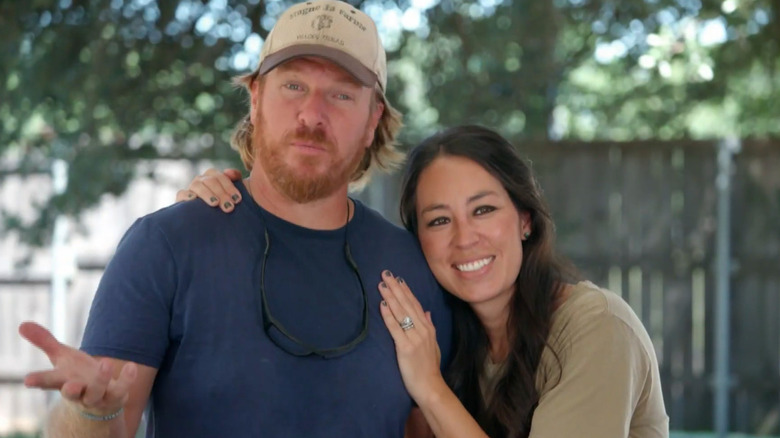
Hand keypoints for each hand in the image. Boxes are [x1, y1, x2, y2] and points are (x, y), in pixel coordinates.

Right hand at [19, 322, 136, 416]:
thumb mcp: (62, 357)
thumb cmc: (76, 376)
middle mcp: (79, 392)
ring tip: (105, 362)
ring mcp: (97, 397)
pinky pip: (121, 390)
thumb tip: (22, 324)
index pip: (48, 382)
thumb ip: (45, 342)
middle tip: (70, 386)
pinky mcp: (115, 397)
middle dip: (71, 391)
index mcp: (62, 381)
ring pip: (97, 393)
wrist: (98, 402)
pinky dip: (126, 379)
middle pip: (72, 394)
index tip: (28, 380)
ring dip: (100, 380)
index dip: (39, 381)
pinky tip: (131, 366)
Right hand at [175, 168, 242, 212]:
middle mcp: (201, 180)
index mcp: (213, 176)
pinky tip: (193, 200)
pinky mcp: (181, 199)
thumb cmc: (227, 205)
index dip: (230, 187)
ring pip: (197, 185)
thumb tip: (229, 172)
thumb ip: (237, 179)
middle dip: (221, 193)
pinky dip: (187, 195)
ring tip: (215, 203)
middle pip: (210, 180)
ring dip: (207, 194)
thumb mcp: (234, 194)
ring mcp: (191, 188)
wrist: (212, 222)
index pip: (221, 176)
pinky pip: (181, 193)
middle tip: (230, 207)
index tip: (238, 200)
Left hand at [378, 271, 443, 403]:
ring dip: (390, 297)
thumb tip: (426, 311)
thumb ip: (429, 326)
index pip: (415, 304)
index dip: (406, 290)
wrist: (430, 386)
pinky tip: (381, 305)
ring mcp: (414, 338)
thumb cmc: (430, 368)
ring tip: (382, 285)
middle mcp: (422, 329)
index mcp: (428, 328)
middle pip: (407, 304)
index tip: (398, 278)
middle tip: (386, 274)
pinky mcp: (405, 348)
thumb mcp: (433, 344)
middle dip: (396, 288)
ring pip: (401, 313)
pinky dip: (388, 316)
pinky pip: (395, 328)